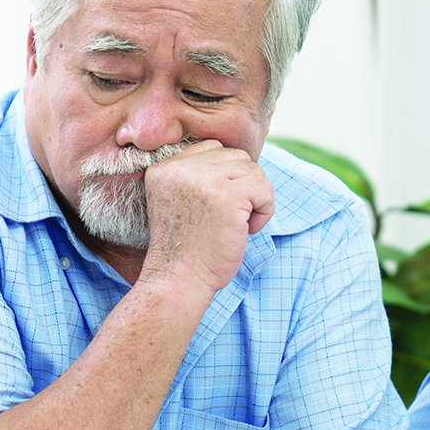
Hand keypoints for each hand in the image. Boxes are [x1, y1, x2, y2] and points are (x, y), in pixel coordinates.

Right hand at [140, 140, 274, 292]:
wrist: (179, 280)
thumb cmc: (185, 248)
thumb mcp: (178, 200)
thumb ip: (196, 175)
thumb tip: (240, 160)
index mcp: (164, 167)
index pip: (212, 149)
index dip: (225, 177)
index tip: (217, 207)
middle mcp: (180, 167)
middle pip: (236, 156)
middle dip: (242, 186)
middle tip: (228, 219)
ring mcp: (204, 179)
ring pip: (253, 170)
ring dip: (254, 199)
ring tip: (236, 225)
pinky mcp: (228, 195)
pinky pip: (264, 189)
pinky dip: (264, 211)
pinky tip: (247, 230)